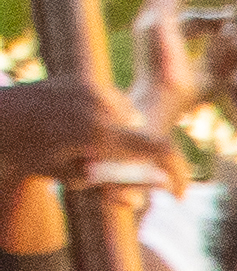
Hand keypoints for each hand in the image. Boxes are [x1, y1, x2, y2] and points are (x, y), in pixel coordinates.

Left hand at [0, 81, 170, 195]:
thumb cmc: (25, 153)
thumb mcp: (72, 176)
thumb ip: (118, 179)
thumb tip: (162, 184)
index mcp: (97, 133)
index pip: (160, 149)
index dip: (177, 172)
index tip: (178, 192)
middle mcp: (100, 106)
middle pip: (144, 135)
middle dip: (135, 156)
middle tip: (105, 166)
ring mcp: (92, 88)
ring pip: (130, 118)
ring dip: (120, 136)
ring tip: (85, 144)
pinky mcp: (83, 79)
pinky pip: (113, 102)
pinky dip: (106, 117)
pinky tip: (76, 124)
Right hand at [131, 0, 236, 127]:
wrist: (163, 105)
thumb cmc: (186, 97)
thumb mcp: (213, 71)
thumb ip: (224, 52)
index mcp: (161, 39)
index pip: (184, 16)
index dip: (209, 12)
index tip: (234, 13)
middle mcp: (151, 26)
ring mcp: (148, 23)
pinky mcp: (153, 22)